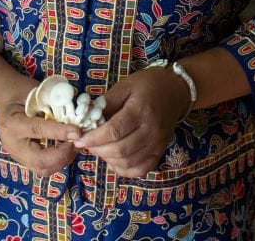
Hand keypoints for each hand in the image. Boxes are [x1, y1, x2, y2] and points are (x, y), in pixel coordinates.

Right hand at [0, 82, 81, 176]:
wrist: (5, 98)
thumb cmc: (21, 92)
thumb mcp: (36, 93)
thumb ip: (52, 106)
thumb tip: (74, 118)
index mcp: (12, 123)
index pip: (38, 130)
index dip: (60, 132)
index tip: (77, 132)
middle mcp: (12, 144)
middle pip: (39, 160)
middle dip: (62, 155)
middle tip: (76, 142)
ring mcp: (16, 155)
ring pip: (42, 169)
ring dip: (62, 161)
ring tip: (73, 146)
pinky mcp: (23, 160)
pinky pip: (42, 167)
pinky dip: (57, 161)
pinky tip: (66, 149)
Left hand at [72, 67, 190, 177]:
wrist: (176, 91)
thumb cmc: (148, 85)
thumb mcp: (125, 86)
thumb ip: (106, 103)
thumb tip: (86, 118)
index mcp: (141, 110)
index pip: (114, 131)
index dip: (94, 138)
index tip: (79, 138)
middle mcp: (151, 130)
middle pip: (120, 149)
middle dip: (97, 149)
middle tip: (85, 143)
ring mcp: (157, 144)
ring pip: (128, 162)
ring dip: (107, 159)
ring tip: (97, 149)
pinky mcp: (159, 152)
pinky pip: (140, 170)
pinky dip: (123, 169)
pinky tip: (113, 159)